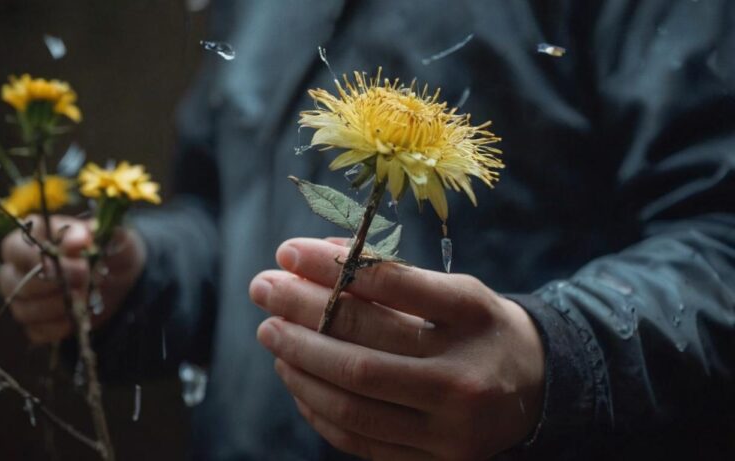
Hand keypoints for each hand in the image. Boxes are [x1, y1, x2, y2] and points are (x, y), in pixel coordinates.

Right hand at [0, 215, 145, 343]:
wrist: (121, 278)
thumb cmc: (109, 250)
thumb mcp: (111, 238)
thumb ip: (96, 234)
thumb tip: (79, 238)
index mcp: (30, 240)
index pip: (15, 249)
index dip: (40, 259)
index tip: (76, 263)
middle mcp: (17, 269)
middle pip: (13, 283)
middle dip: (53, 284)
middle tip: (85, 279)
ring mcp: (23, 298)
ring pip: (23, 309)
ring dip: (58, 307)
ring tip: (85, 297)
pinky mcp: (35, 322)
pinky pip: (36, 331)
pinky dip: (59, 327)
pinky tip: (79, 317)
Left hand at [250, 238, 544, 460]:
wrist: (537, 388)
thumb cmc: (483, 329)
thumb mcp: (457, 291)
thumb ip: (394, 275)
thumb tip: (319, 255)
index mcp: (475, 317)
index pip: (392, 284)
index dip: (331, 266)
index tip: (288, 251)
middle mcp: (464, 376)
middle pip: (364, 348)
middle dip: (301, 315)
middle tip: (262, 289)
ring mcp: (450, 429)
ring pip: (354, 400)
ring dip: (300, 364)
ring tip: (272, 333)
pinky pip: (360, 438)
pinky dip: (318, 408)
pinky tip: (295, 378)